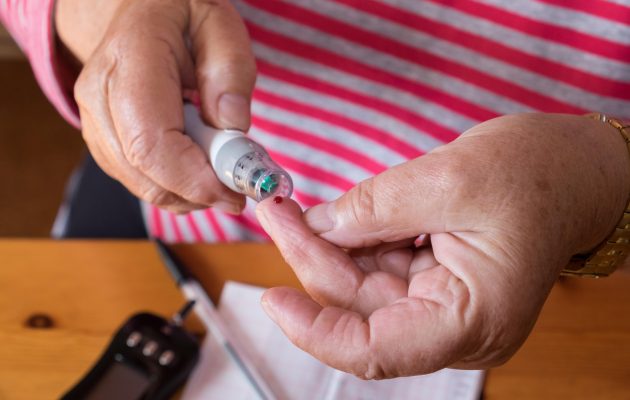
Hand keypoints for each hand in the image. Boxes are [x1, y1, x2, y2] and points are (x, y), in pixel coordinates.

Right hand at [55, 0, 255, 212]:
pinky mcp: (102, 139)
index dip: (193, 179)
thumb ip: (231, 72)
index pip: (150, 142)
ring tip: (221, 167)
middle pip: (142, 171)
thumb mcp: (221, 26)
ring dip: (187, 191)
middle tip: (238, 188)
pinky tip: (198, 165)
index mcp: (131, 57)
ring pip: (140, 183)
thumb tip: (233, 125)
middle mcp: (99, 93)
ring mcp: (94, 119)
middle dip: (196, 192)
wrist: (144, 12)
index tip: (234, 193)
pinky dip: (174, 185)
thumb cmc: (184, 16)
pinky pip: (137, 180)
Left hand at [255, 113, 629, 377]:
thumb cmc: (536, 174)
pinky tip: (330, 214)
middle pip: (359, 309)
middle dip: (312, 258)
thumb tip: (319, 225)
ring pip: (362, 286)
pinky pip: (377, 267)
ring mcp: (442, 304)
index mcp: (471, 318)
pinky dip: (350, 240)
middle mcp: (454, 324)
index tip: (272, 300)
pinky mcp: (434, 281)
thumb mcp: (449, 178)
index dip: (316, 330)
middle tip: (275, 213)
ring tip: (291, 209)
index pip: (376, 350)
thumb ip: (376, 206)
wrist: (572, 168)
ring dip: (325, 247)